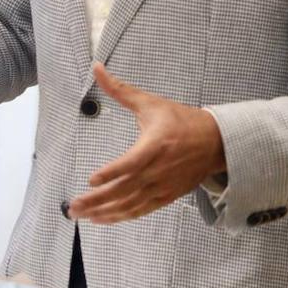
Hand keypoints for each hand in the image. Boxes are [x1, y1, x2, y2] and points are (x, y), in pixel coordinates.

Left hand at [67, 62, 225, 223]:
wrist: (214, 142)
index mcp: (155, 145)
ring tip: (81, 214)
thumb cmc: (181, 120)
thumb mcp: (150, 103)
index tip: (91, 179)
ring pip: (130, 205)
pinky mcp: (165, 197)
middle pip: (125, 189)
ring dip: (104, 212)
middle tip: (74, 206)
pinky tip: (102, 218)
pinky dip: (120, 216)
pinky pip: (140, 211)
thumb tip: (96, 69)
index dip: (112, 173)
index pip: (131, 163)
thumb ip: (120, 90)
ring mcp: (162, 186)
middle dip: (97, 200)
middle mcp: (158, 170)